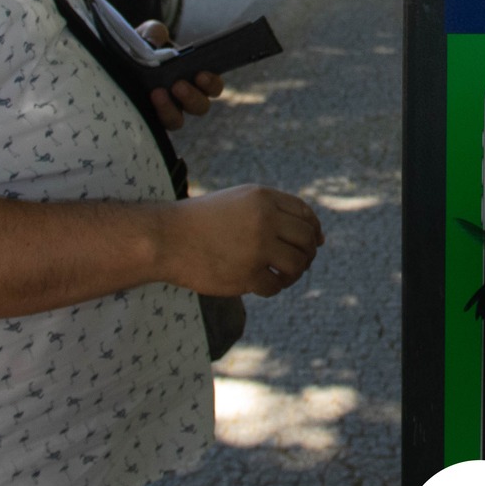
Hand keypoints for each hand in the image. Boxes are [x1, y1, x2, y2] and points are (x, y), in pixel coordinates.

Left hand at [137, 20, 224, 130]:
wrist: (116, 62)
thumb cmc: (140, 49)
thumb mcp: (146, 36)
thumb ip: (154, 32)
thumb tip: (157, 37)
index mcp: (193, 78)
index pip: (212, 86)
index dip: (211, 83)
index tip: (201, 74)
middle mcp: (183, 99)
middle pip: (200, 106)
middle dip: (192, 97)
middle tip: (178, 85)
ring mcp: (165, 111)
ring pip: (177, 121)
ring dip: (170, 109)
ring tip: (157, 93)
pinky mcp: (147, 120)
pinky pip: (154, 124)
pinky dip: (151, 113)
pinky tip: (144, 100)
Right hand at [162, 184, 323, 296]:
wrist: (165, 238)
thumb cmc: (202, 220)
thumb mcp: (238, 201)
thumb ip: (274, 211)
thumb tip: (318, 236)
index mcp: (263, 198)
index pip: (306, 214)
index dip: (313, 229)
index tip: (312, 242)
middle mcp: (265, 220)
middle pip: (307, 239)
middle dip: (307, 253)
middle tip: (297, 263)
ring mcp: (257, 248)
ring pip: (297, 264)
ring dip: (294, 273)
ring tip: (281, 275)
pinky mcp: (246, 274)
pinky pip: (275, 285)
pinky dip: (273, 287)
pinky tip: (263, 284)